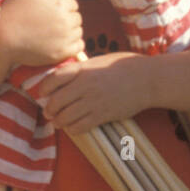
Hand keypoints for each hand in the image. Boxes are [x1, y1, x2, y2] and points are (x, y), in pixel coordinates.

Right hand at [0, 0, 83, 66]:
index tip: (50, 13)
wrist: (1, 39)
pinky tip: (61, 44)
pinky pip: (79, 47)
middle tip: (50, 24)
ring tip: (54, 34)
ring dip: (70, 32)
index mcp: (59, 3)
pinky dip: (73, 45)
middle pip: (77, 18)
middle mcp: (65, 20)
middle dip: (67, 19)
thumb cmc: (12, 13)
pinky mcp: (61, 53)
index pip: (73, 4)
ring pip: (78, 32)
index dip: (62, 7)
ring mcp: (64, 38)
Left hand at [33, 51, 152, 134]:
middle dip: (49, 109)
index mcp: (83, 69)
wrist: (146, 79)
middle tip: (48, 112)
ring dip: (59, 121)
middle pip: (56, 101)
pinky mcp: (103, 115)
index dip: (44, 88)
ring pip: (65, 117)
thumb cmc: (123, 66)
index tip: (43, 93)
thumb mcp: (98, 60)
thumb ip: (81, 69)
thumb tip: (63, 77)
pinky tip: (73, 127)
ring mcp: (94, 101)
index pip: (54, 79)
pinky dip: (73, 129)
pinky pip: (80, 127)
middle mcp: (85, 85)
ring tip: (58, 121)